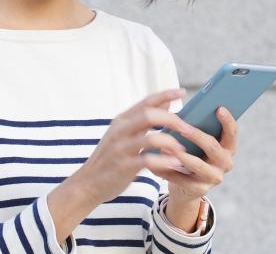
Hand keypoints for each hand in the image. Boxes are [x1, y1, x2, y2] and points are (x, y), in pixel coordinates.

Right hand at [72, 88, 197, 204]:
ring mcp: (121, 148)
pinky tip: (175, 165)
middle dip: (173, 120)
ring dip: (171, 143)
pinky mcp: (123, 166)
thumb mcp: (123, 135)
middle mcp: (120, 131)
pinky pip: (148, 160)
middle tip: (188, 129)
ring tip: (183, 151)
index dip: (165, 94)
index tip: (182, 91)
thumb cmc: (110, 159)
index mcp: (122, 121)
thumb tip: (167, 103)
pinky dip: (164, 162)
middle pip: (150, 115)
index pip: (146, 102)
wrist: (87, 184)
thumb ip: (144, 120)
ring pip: (151, 138)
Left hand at [162, 106, 236, 200]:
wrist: (186, 186)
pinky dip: (167, 170)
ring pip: (197, 164)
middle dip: (196, 136)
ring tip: (164, 147)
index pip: (232, 132)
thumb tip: (176, 112)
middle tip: (182, 128)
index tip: (218, 108)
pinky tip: (153, 164)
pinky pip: (182, 179)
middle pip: (212, 147)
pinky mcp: (200, 190)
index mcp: (228, 147)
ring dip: (180, 155)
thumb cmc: (192, 154)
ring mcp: (213, 178)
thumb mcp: (197, 141)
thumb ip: (194, 127)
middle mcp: (225, 163)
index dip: (227, 120)